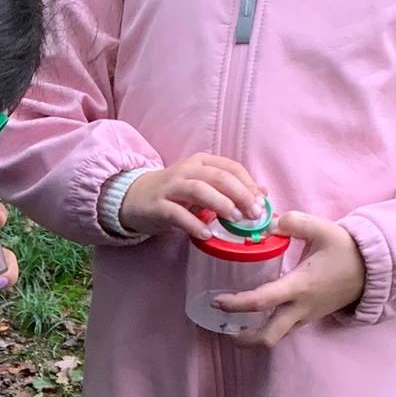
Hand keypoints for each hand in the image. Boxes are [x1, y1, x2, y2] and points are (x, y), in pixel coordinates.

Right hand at [120, 154, 264, 238]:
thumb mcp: (203, 186)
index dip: (248, 184)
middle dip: (240, 194)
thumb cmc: (175, 194)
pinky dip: (194, 224)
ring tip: (235, 220)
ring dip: (220, 204)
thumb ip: (230, 189)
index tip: (261, 203)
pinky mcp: (157, 205)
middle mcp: (187, 170)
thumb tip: (262, 194)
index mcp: (201, 162)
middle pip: (219, 177)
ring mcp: (171, 187)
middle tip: (253, 214)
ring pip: (199, 190)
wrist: (134, 197)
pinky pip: (177, 214)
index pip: (231, 168)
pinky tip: (207, 234)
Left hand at [212, 210, 365, 347]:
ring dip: (255, 337)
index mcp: (300, 286)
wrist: (372, 269)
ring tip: (234, 327)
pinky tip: (257, 319)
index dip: (236, 304)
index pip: (262, 301)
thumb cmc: (346, 249)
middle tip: (223, 329)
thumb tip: (269, 224)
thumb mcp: (322, 229)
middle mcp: (301, 307)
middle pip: (268, 336)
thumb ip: (294, 222)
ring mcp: (306, 316)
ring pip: (277, 337)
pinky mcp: (310, 317)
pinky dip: (268, 328)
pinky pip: (286, 330)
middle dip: (244, 339)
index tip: (217, 301)